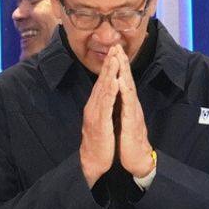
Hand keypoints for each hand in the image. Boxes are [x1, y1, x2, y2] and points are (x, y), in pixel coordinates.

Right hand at [78, 48, 119, 184]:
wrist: (93, 162)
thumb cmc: (100, 143)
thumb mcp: (103, 121)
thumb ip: (105, 108)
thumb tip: (108, 97)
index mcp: (96, 106)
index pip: (103, 83)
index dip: (109, 67)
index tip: (115, 52)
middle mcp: (93, 107)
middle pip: (102, 82)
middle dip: (109, 63)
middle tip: (115, 47)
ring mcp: (95, 114)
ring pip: (103, 90)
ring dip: (109, 73)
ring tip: (115, 58)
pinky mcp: (99, 123)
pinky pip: (105, 105)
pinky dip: (109, 92)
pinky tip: (113, 82)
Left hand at [114, 46, 154, 177]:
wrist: (137, 159)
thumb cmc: (129, 141)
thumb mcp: (123, 120)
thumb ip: (122, 107)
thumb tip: (118, 96)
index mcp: (127, 105)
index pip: (123, 82)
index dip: (119, 67)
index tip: (114, 51)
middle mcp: (132, 106)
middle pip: (127, 80)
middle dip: (122, 63)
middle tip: (117, 46)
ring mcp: (133, 112)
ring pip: (129, 88)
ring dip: (124, 72)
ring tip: (120, 58)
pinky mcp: (132, 122)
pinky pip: (128, 104)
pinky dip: (125, 92)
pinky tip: (121, 81)